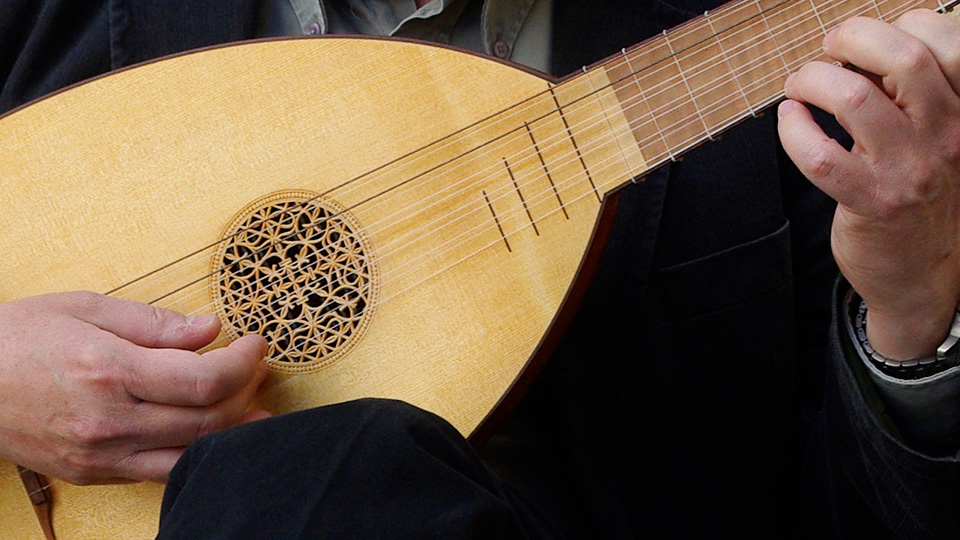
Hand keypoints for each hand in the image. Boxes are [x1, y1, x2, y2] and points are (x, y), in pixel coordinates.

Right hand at [0, 291, 268, 484]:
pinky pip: (160, 472)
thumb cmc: (17, 337)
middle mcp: (108, 420)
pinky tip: (211, 433)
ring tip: (252, 406)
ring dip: (232, 431)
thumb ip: (153, 323)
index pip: (203, 379)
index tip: (257, 344)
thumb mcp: (84, 308)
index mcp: (108, 371)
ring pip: (190, 454)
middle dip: (245, 392)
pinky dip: (194, 453)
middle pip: (206, 420)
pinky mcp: (92, 474)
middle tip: (257, 368)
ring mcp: (100, 455)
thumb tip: (210, 328)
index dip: (244, 363)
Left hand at [778, 10, 959, 359]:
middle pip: (903, 57)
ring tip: (799, 87)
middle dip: (851, 40)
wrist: (921, 273)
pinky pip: (820, 153)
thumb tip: (858, 56)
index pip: (942, 44)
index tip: (863, 44)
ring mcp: (909, 170)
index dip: (894, 28)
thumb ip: (908, 98)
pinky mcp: (871, 201)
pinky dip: (793, 128)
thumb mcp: (932, 139)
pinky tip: (790, 121)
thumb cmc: (918, 196)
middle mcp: (946, 136)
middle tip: (826, 50)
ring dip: (812, 80)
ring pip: (854, 97)